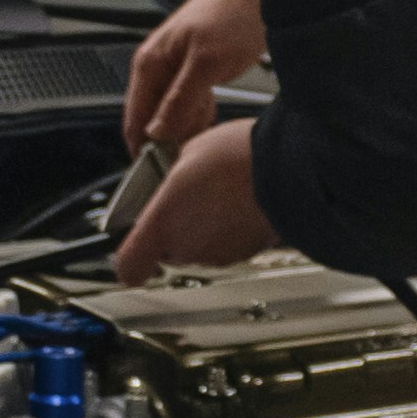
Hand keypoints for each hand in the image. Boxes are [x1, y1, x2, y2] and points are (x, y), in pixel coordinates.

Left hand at [114, 118, 273, 281]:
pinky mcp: (246, 253)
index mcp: (163, 224)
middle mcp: (188, 249)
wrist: (289, 169)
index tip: (130, 238)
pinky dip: (227, 229)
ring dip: (201, 227)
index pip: (129, 266)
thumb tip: (167, 176)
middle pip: (166, 251)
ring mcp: (218, 255)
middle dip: (172, 227)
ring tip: (216, 192)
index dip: (127, 256)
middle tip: (184, 195)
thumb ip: (166, 176)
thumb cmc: (239, 158)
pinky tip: (236, 201)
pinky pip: (225, 245)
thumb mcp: (186, 151)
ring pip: (197, 249)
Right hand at [125, 0, 265, 153]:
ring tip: (204, 137)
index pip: (133, 119)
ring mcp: (178, 69)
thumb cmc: (232, 12)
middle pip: (152, 119)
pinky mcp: (199, 70)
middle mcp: (159, 66)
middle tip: (188, 157)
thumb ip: (179, 100)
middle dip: (168, 140)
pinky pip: (191, 104)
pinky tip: (214, 118)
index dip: (142, 149)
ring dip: (187, 128)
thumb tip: (157, 132)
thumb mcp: (206, 63)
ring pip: (173, 114)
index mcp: (149, 63)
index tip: (157, 171)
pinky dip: (201, 115)